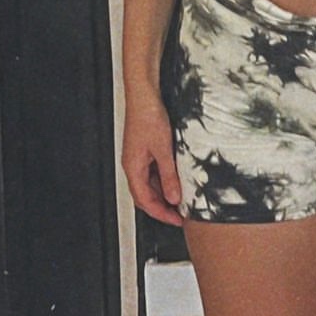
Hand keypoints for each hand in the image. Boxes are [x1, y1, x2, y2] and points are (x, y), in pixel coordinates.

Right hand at [122, 91, 184, 227]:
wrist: (144, 94)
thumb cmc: (148, 116)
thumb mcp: (163, 149)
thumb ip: (168, 175)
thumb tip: (174, 197)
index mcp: (133, 168)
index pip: (145, 201)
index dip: (161, 214)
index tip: (176, 221)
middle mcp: (133, 165)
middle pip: (145, 195)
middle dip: (162, 207)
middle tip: (181, 214)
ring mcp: (138, 157)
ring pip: (150, 184)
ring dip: (164, 193)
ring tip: (182, 198)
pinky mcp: (144, 149)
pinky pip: (153, 171)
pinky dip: (164, 179)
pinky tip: (176, 178)